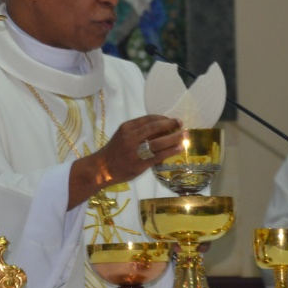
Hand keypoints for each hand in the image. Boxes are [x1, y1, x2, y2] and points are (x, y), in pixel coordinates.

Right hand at [68, 115, 182, 207]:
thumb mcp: (124, 135)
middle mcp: (131, 138)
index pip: (148, 119)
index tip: (172, 120)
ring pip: (158, 143)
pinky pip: (158, 156)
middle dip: (170, 125)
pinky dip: (171, 151)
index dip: (163, 118)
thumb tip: (163, 128)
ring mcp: (135, 152)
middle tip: (182, 124)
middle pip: (154, 129)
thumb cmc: (115, 150)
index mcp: (127, 128)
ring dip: (174, 138)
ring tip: (184, 136)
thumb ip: (140, 131)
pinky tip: (179, 148)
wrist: (103, 168)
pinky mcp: (140, 165)